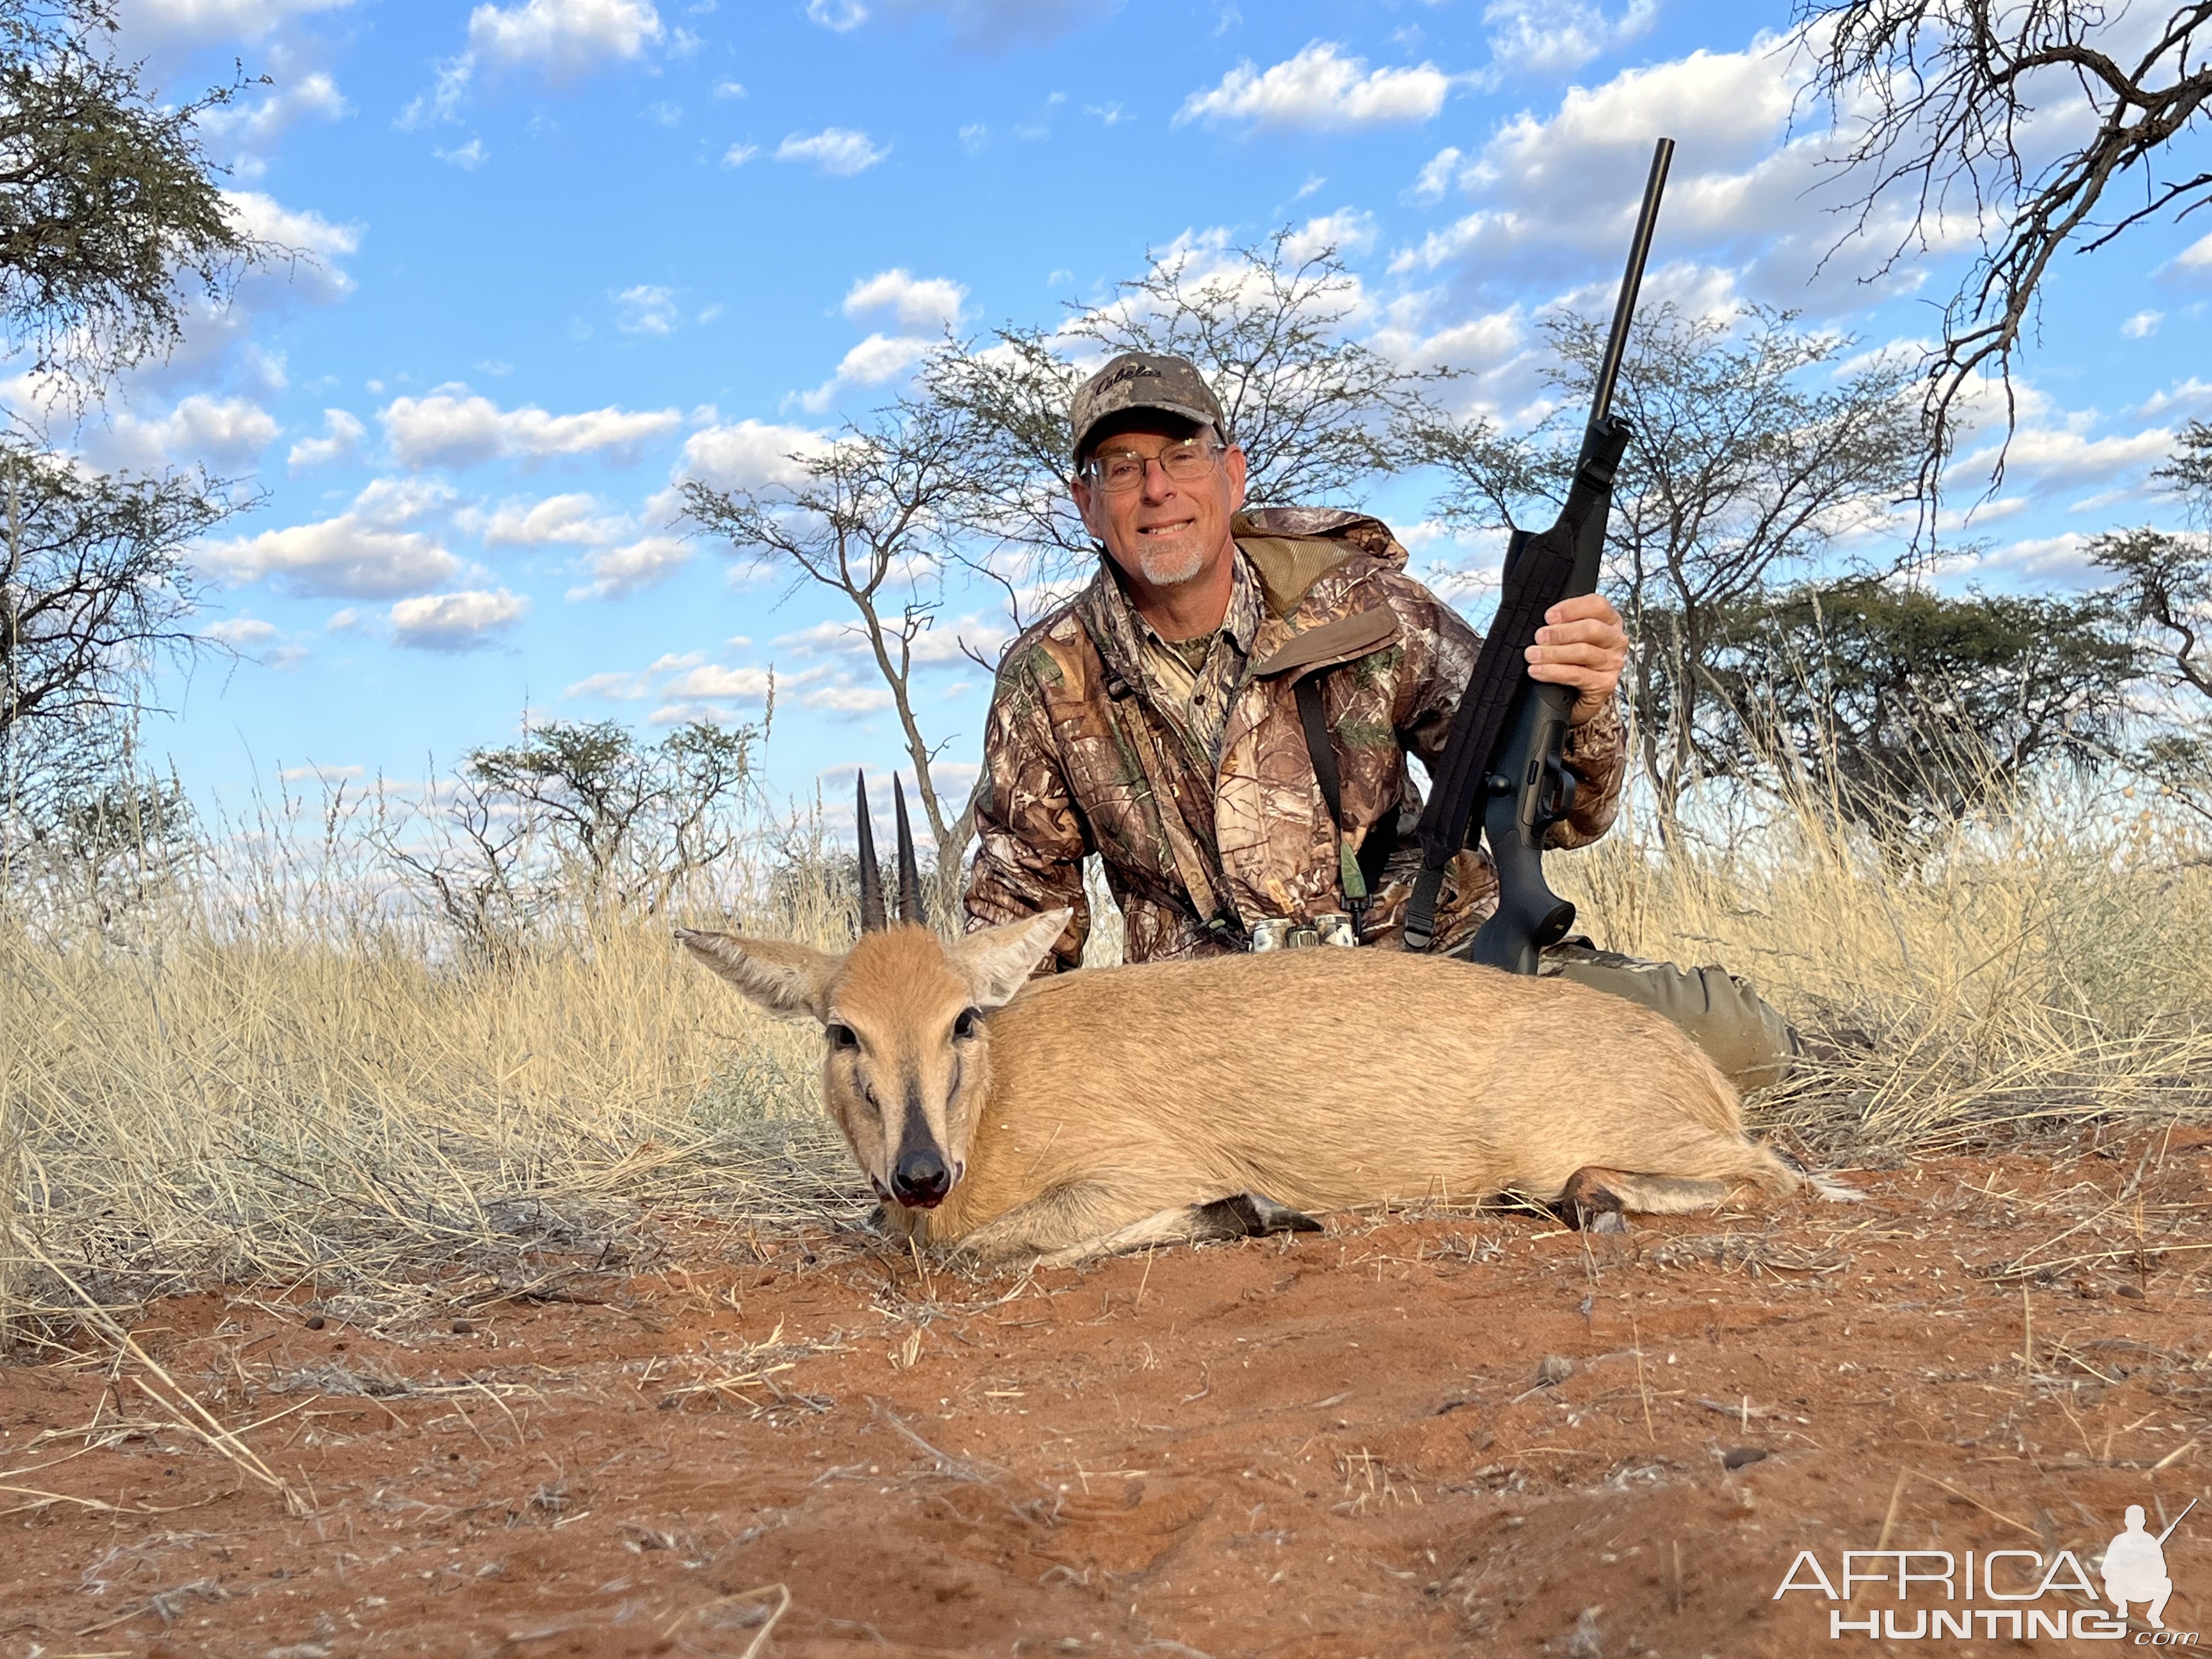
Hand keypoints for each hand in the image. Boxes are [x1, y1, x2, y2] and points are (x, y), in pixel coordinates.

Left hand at [1526, 593, 1627, 724]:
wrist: (1574, 699)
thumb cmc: (1570, 661)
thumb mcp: (1568, 638)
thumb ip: (1562, 625)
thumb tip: (1543, 623)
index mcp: (1609, 621)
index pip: (1597, 605)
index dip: (1572, 608)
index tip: (1549, 616)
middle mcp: (1615, 640)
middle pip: (1591, 628)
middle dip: (1561, 632)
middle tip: (1539, 637)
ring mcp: (1612, 662)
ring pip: (1583, 652)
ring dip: (1553, 653)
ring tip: (1532, 655)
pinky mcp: (1605, 684)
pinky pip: (1577, 675)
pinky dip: (1554, 672)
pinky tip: (1538, 671)